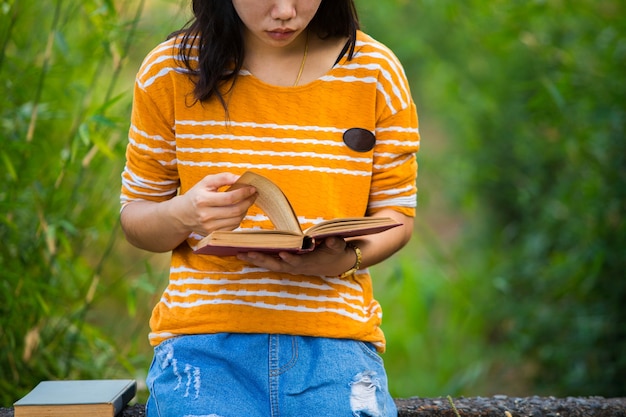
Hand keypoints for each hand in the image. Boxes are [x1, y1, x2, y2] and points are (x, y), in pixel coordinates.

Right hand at [174, 172, 257, 236]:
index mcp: (202, 200)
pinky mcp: (213, 234)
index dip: (244, 193)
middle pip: (235, 210)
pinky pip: (233, 227)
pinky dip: (239, 218)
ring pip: (236, 220)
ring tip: (246, 201)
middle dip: (248, 201)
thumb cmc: (197, 195)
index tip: (252, 188)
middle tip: (254, 194)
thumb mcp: (206, 182)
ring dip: (245, 210)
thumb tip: (240, 178)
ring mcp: (209, 227)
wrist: (182, 214)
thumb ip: (223, 177)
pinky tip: (238, 211)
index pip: (229, 198)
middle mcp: (205, 215)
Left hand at [236, 237, 356, 276]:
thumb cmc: (336, 252)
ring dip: (256, 260)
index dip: (290, 259)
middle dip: (263, 260)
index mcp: (309, 262)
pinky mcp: (286, 264)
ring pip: (271, 265)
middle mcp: (297, 267)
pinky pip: (270, 263)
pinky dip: (258, 259)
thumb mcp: (338, 246)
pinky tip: (245, 254)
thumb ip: (334, 243)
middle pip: (278, 265)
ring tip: (240, 254)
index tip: (282, 254)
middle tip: (248, 254)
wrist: (335, 264)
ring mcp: (290, 267)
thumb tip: (330, 240)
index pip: (297, 262)